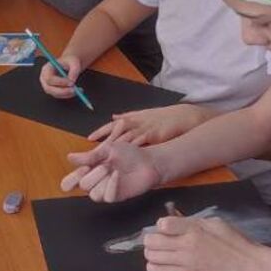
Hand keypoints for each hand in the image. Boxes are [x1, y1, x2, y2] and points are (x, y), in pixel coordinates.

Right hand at [39, 54, 82, 99]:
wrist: (70, 64)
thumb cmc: (70, 61)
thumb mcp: (74, 62)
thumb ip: (74, 71)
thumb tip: (72, 81)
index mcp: (46, 69)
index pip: (50, 78)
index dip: (60, 82)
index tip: (71, 83)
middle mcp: (44, 79)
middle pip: (49, 89)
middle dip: (62, 91)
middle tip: (75, 90)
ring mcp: (48, 86)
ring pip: (56, 94)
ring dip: (67, 93)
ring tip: (79, 89)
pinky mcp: (53, 91)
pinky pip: (60, 96)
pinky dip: (68, 94)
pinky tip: (76, 90)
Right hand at [60, 140, 161, 202]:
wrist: (148, 161)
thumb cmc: (130, 154)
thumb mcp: (108, 149)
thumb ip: (89, 156)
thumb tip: (70, 157)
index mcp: (90, 170)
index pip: (71, 182)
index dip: (71, 179)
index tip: (82, 169)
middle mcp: (96, 182)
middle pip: (83, 186)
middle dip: (93, 174)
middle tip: (105, 165)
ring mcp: (105, 190)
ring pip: (93, 194)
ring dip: (102, 180)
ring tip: (112, 170)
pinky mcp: (116, 197)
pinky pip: (107, 196)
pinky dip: (111, 185)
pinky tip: (117, 176)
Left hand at [88, 104, 207, 145]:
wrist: (181, 116)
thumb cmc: (161, 117)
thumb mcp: (142, 114)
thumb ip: (127, 116)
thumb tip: (113, 116)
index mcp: (131, 119)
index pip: (112, 125)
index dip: (100, 131)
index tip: (89, 138)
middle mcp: (135, 123)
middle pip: (115, 132)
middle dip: (104, 142)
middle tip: (92, 152)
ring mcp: (144, 129)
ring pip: (125, 137)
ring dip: (114, 146)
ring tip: (104, 155)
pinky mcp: (153, 135)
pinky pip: (140, 142)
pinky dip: (131, 148)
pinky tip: (124, 155)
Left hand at [142, 215, 257, 270]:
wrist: (248, 266)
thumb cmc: (235, 242)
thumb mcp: (215, 223)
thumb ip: (192, 222)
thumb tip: (175, 220)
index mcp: (195, 229)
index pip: (163, 224)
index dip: (160, 225)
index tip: (165, 227)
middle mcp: (186, 245)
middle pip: (152, 241)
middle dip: (151, 239)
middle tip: (158, 239)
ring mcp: (185, 262)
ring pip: (151, 257)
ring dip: (151, 252)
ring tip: (160, 251)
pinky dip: (154, 266)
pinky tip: (162, 263)